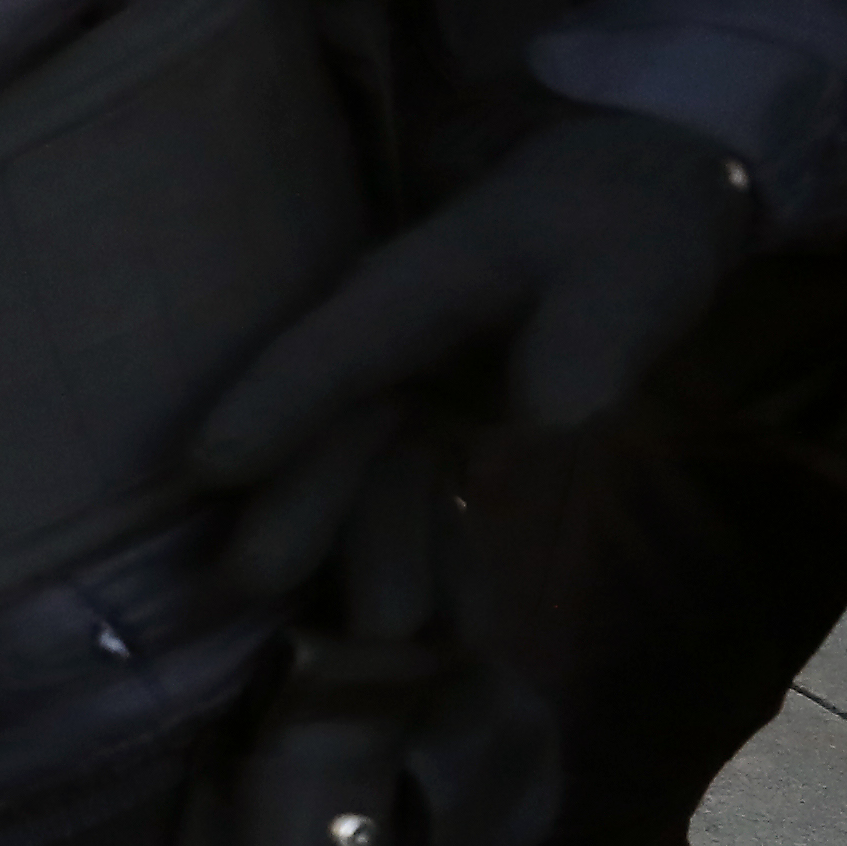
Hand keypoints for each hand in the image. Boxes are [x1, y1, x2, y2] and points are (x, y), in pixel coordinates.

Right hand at [191, 107, 751, 587]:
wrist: (641, 203)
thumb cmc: (628, 225)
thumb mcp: (631, 270)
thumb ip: (591, 333)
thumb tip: (548, 414)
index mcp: (416, 287)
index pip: (335, 346)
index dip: (272, 401)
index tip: (205, 465)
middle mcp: (391, 342)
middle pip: (335, 427)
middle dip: (300, 505)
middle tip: (254, 582)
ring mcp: (408, 387)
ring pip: (372, 476)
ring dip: (372, 552)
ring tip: (388, 642)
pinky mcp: (433, 423)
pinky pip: (417, 496)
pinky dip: (430, 558)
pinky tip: (450, 632)